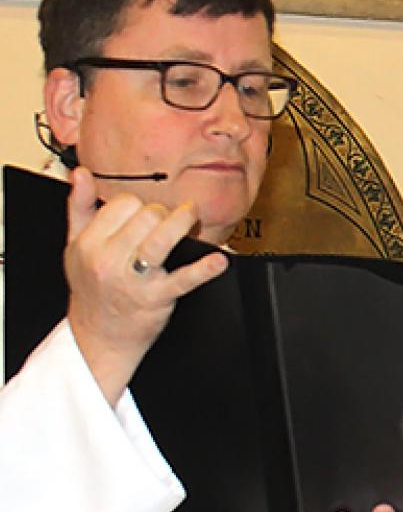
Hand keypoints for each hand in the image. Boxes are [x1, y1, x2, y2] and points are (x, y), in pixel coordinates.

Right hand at [64, 168, 227, 405]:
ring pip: (163, 237)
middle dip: (162, 214)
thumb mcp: (75, 247)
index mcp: (89, 243)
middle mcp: (108, 259)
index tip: (145, 216)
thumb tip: (80, 174)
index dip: (140, 205)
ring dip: (183, 222)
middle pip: (147, 215)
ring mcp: (134, 279)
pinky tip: (218, 261)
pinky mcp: (157, 298)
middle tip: (167, 224)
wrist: (98, 337)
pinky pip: (184, 278)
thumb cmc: (92, 289)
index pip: (123, 203)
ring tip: (192, 216)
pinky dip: (204, 268)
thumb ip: (79, 208)